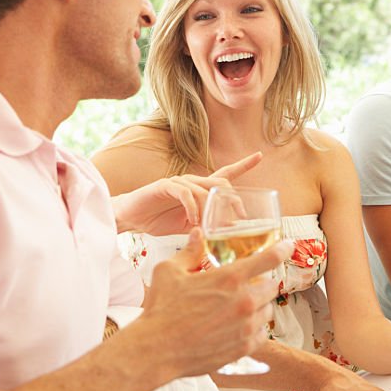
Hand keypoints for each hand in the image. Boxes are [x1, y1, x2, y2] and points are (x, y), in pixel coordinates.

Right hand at [111, 153, 261, 234]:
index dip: (243, 165)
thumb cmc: (159, 220)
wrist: (131, 218)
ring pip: (205, 190)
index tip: (260, 156)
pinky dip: (192, 208)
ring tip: (209, 227)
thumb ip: (206, 227)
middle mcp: (192, 182)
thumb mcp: (189, 227)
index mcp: (200, 190)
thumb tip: (228, 234)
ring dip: (211, 210)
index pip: (226, 174)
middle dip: (233, 200)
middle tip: (239, 218)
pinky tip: (192, 221)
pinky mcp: (165, 185)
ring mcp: (179, 182)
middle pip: (221, 183)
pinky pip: (185, 193)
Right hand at [134, 227, 290, 378]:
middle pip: (271, 286)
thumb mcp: (169, 271)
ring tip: (238, 309)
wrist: (157, 349)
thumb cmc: (161, 309)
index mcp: (230, 278)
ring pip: (268, 310)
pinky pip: (261, 334)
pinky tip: (238, 328)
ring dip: (259, 306)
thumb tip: (197, 234)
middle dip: (262, 283)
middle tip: (246, 287)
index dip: (282, 249)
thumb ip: (189, 252)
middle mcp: (244, 301)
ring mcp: (247, 325)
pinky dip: (254, 329)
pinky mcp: (245, 347)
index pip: (269, 258)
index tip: (289, 245)